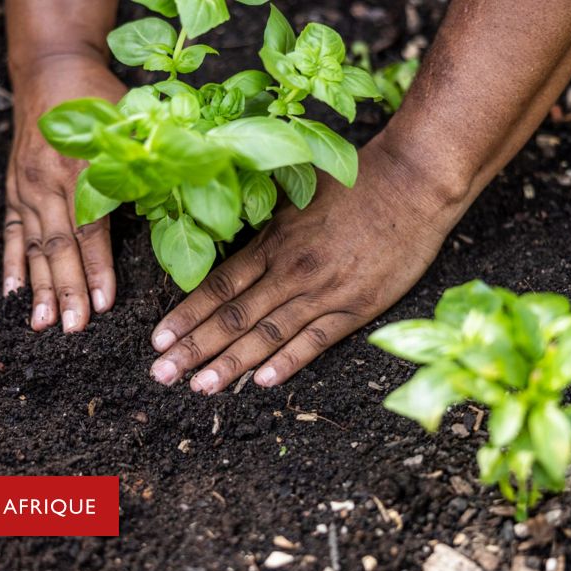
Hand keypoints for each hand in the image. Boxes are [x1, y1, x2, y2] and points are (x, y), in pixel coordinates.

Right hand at [3, 55, 126, 330]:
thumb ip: (145, 165)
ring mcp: (26, 186)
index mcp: (83, 167)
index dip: (98, 268)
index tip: (105, 304)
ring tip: (42, 323)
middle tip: (73, 328)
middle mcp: (48, 180)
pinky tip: (10, 293)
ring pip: (34, 245)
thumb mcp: (130, 122)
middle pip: (59, 246)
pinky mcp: (14, 188)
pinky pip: (11, 232)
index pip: (91, 229)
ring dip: (38, 287)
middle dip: (67, 290)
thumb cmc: (99, 97)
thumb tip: (172, 207)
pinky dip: (10, 263)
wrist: (50, 68)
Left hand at [148, 139, 470, 393]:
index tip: (158, 340)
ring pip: (267, 335)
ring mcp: (323, 292)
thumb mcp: (296, 194)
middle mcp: (290, 270)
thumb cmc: (354, 183)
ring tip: (200, 387)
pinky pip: (316, 341)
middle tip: (162, 374)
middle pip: (232, 316)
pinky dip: (288, 362)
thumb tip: (223, 228)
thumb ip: (262, 221)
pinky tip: (262, 382)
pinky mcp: (356, 307)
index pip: (218, 286)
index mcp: (273, 242)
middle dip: (194, 348)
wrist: (412, 184)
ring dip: (231, 364)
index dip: (186, 315)